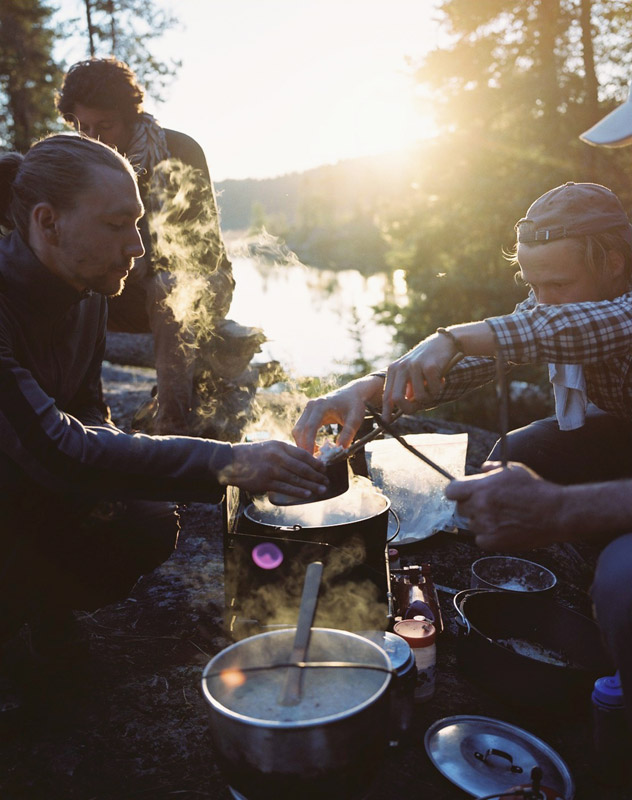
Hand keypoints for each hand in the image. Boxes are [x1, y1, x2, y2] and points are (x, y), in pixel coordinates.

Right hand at [218, 440, 327, 498]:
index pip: (302, 454)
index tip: (324, 468)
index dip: (315, 462)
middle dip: (316, 475)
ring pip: (296, 479)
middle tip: (326, 481)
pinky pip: (285, 488)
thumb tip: (304, 461)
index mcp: (279, 446)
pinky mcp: (265, 482)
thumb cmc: (252, 454)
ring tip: (321, 489)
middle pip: (302, 467)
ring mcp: (271, 470)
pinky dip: (298, 491)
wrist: (230, 462)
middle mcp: (277, 457)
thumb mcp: (270, 447)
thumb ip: (285, 453)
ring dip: (311, 485)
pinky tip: (307, 494)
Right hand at [292, 374, 383, 452]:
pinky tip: (314, 449)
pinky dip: (305, 440)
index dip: (309, 444)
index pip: (309, 427)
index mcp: (321, 405)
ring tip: (314, 457)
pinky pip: (301, 429)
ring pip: (298, 430)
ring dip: (303, 444)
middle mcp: (311, 406)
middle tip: (312, 462)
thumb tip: (340, 451)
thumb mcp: (355, 420)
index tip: (312, 458)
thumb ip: (348, 434)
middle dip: (303, 447)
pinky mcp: (308, 414)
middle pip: (299, 429)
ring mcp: (308, 409)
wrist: (353, 393)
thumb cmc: (355, 405)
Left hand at [382, 333, 453, 418]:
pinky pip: (433, 390)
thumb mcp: (412, 373)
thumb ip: (405, 389)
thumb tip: (402, 409)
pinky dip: (438, 389)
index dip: (386, 410)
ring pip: (418, 397)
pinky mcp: (429, 367)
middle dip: (408, 408)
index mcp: (394, 369)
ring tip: (433, 386)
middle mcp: (401, 367)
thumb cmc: (428, 361)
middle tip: (417, 407)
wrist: (445, 343)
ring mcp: (414, 366)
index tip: (387, 421)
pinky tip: (441, 378)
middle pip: (397, 399)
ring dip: (429, 396)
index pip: (386, 394)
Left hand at [445, 462, 563, 550]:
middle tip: (489, 506)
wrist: (556, 513)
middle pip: (460, 508)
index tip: (463, 494)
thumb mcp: (514, 470)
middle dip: (471, 506)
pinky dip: (488, 536)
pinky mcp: (493, 542)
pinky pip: (480, 539)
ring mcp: (485, 525)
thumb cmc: (536, 490)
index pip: (451, 491)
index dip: (456, 492)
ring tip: (502, 517)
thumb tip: (482, 468)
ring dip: (481, 522)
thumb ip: (493, 468)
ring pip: (471, 524)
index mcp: (482, 487)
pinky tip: (503, 529)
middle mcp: (480, 506)